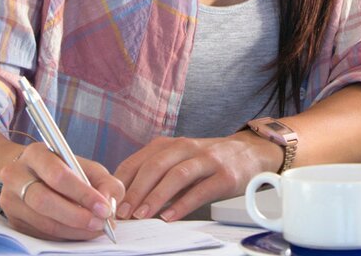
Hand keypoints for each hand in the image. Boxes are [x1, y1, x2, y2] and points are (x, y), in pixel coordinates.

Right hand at [0, 142, 123, 240]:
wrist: (27, 174)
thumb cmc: (61, 169)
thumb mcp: (85, 166)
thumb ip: (104, 181)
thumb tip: (108, 202)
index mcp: (36, 154)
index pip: (58, 175)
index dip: (83, 194)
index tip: (104, 207)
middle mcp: (17, 175)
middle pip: (44, 201)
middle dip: (77, 216)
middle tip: (100, 223)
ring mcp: (11, 200)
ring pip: (43, 222)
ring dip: (73, 230)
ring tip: (95, 229)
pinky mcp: (13, 221)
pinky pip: (40, 234)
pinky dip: (64, 236)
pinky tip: (79, 232)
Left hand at [114, 132, 281, 221]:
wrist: (250, 152)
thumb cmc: (208, 160)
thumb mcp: (179, 159)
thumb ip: (157, 174)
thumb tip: (127, 198)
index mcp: (170, 145)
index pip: (138, 160)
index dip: (122, 181)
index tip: (110, 201)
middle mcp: (186, 148)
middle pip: (155, 166)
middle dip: (136, 190)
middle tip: (123, 212)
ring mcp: (207, 160)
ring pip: (177, 175)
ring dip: (156, 196)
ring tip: (143, 215)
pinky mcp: (225, 175)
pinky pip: (201, 190)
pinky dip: (184, 204)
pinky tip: (170, 216)